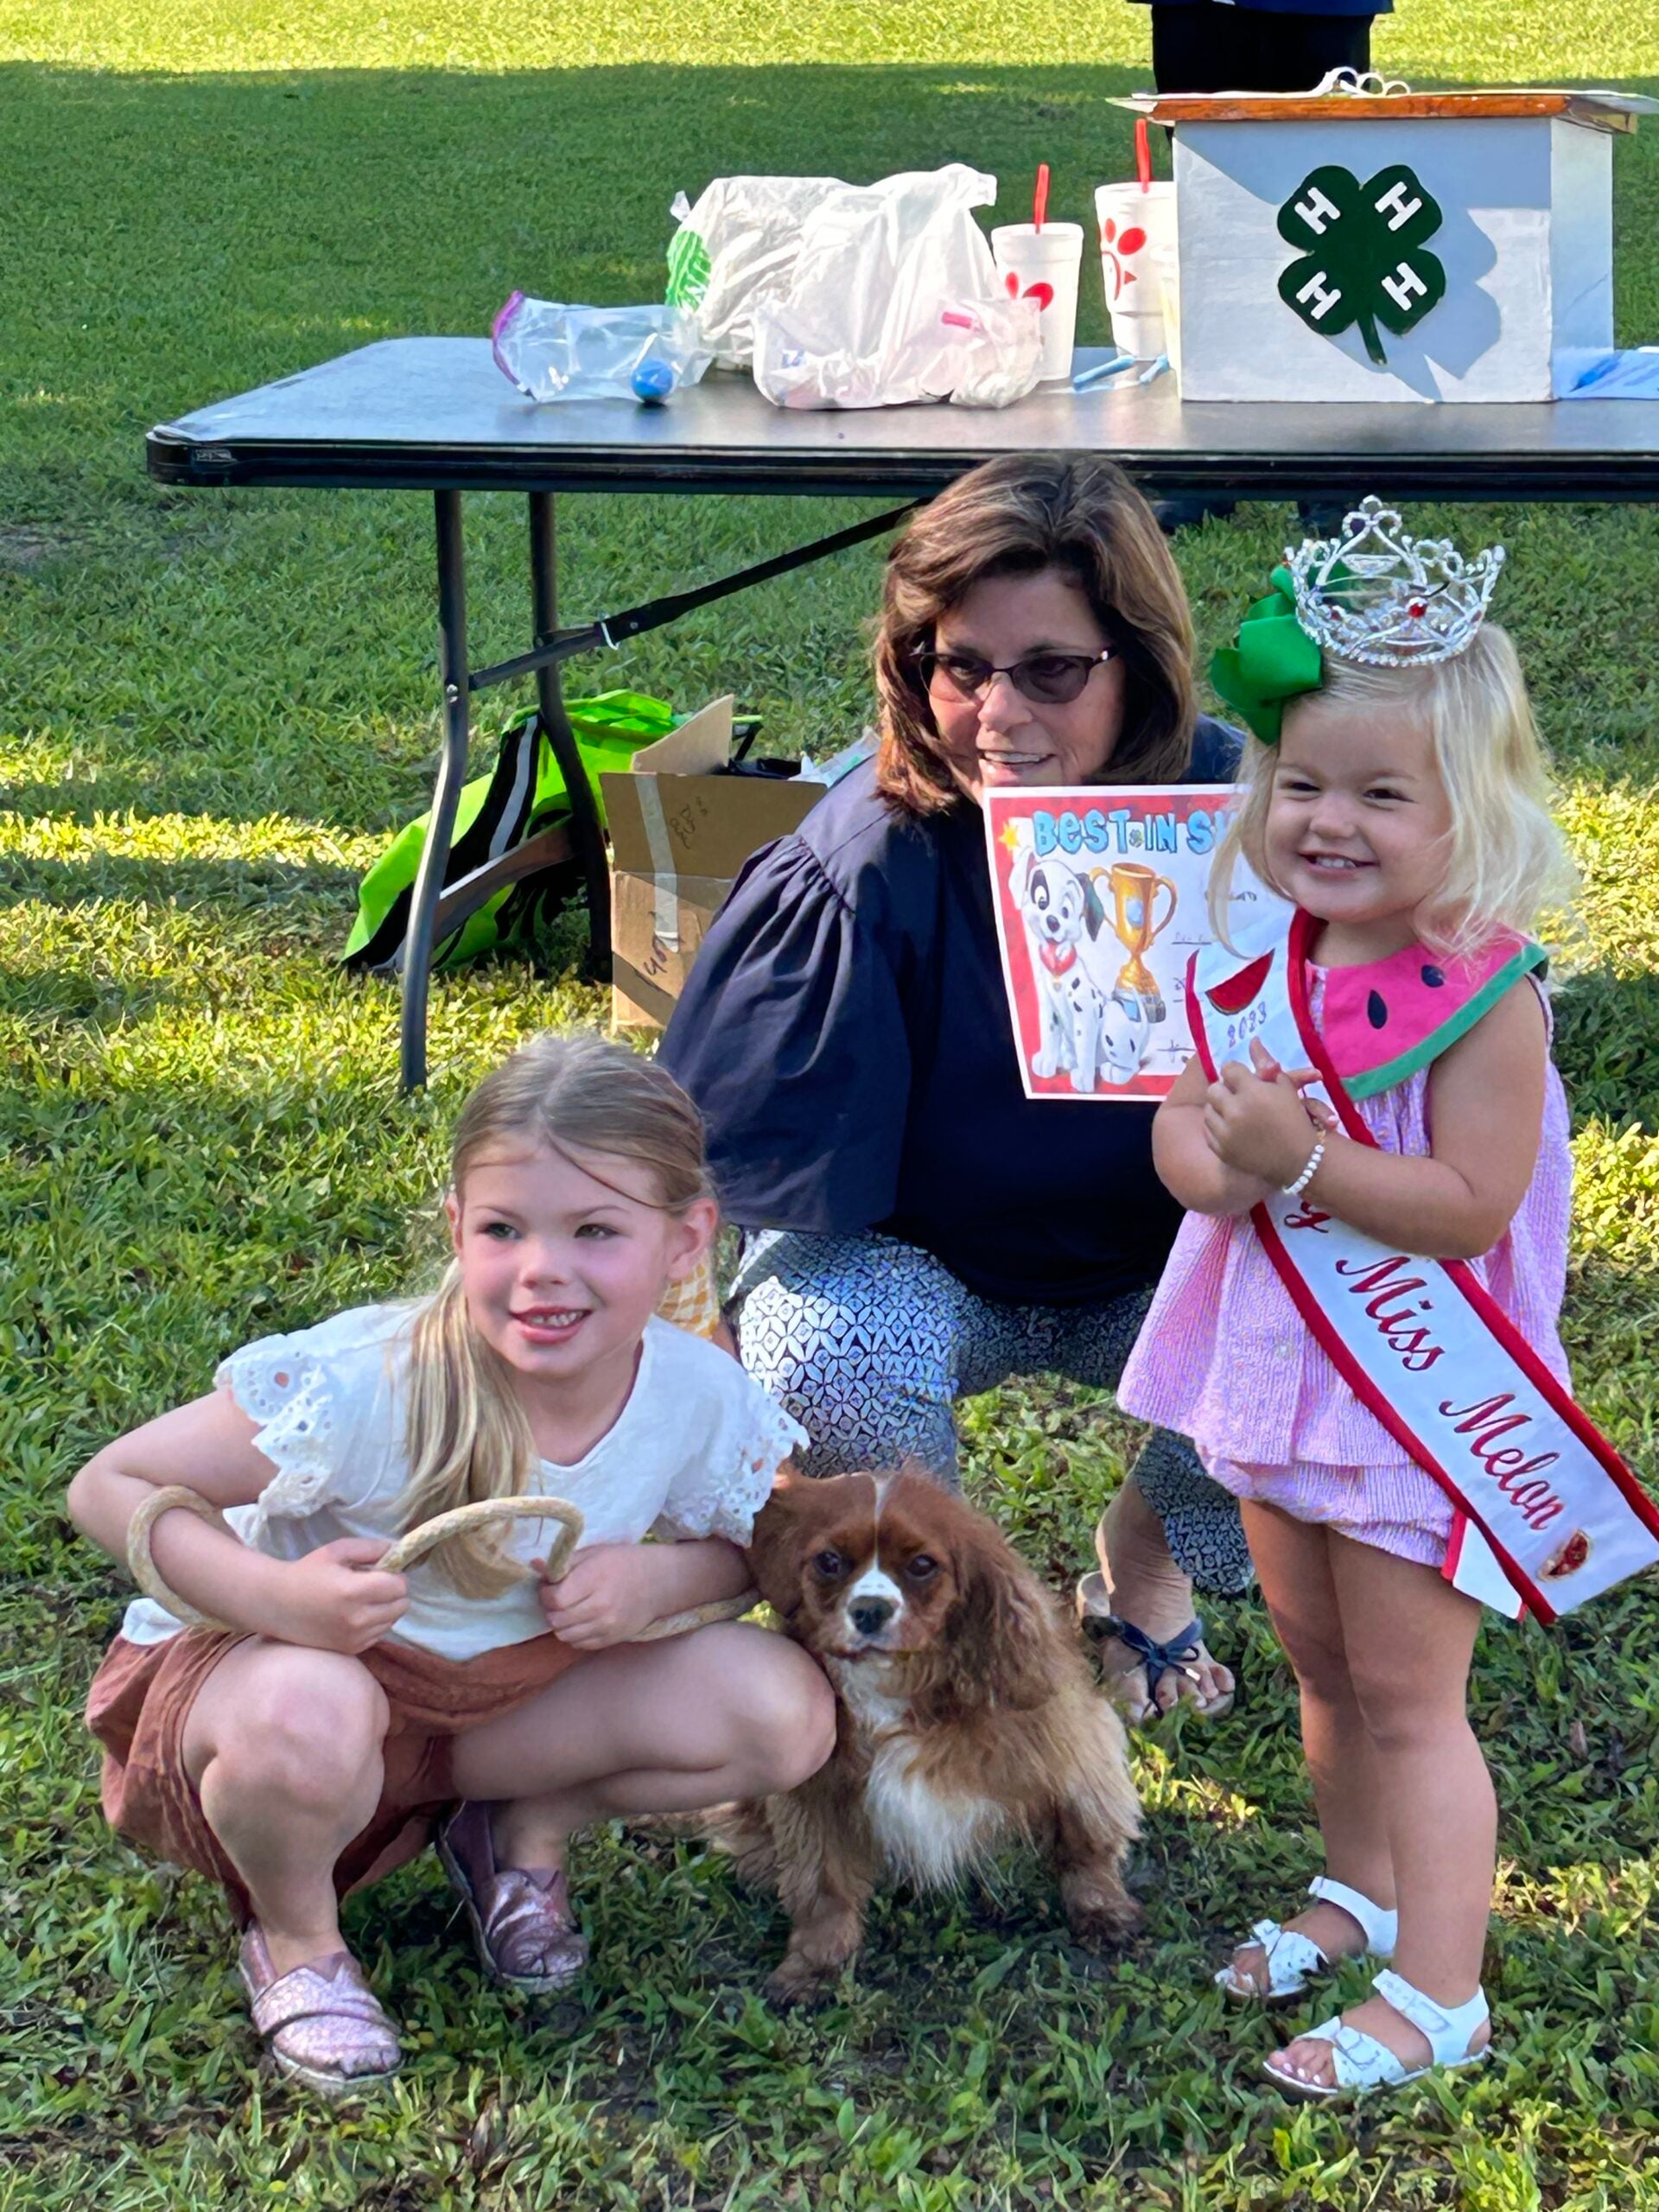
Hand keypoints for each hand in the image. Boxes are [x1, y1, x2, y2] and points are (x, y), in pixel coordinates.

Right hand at [258, 1538, 408, 1654]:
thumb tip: (398, 1549)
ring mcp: (354, 1638)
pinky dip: (374, 1623)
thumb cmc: (307, 1572)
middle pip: (401, 1606)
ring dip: (385, 1609)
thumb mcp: (338, 1550)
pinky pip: (378, 1634)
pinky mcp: (350, 1649)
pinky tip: (354, 1614)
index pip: (400, 1587)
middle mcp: (358, 1618)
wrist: (277, 1604)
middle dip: (393, 1592)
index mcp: (355, 1591)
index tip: (381, 1571)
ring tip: (361, 1599)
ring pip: (392, 1621)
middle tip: (373, 1584)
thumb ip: (372, 1548)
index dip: (395, 1575)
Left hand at [535, 1544, 664, 1650]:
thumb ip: (565, 1562)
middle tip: (557, 1598)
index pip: (555, 1599)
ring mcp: (607, 1626)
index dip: (545, 1593)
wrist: (659, 1582)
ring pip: (564, 1635)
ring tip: (568, 1610)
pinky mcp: (611, 1639)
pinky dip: (574, 1634)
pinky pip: (579, 1644)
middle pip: (556, 1619)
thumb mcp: (595, 1553)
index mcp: (595, 1579)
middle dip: (550, 1609)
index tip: (549, 1586)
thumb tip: (535, 1565)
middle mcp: (600, 1605)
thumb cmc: (624, 1562)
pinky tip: (581, 1620)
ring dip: (560, 1623)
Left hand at [1203, 1039, 1325, 1184]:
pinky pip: (1208, 1130)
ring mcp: (1226, 1133)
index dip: (1237, 1073)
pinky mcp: (1221, 1150)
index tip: (1244, 1080)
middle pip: (1214, 1089)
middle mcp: (1236, 1111)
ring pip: (1208, 1109)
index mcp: (1253, 1092)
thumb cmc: (1294, 1119)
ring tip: (1234, 1112)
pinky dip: (1217, 1127)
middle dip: (1225, 1090)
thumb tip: (1253, 1040)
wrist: (1298, 1160)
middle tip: (1237, 1096)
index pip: (1229, 1069)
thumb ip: (1266, 1063)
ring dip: (1219, 1108)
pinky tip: (1231, 1127)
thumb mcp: (1285, 1088)